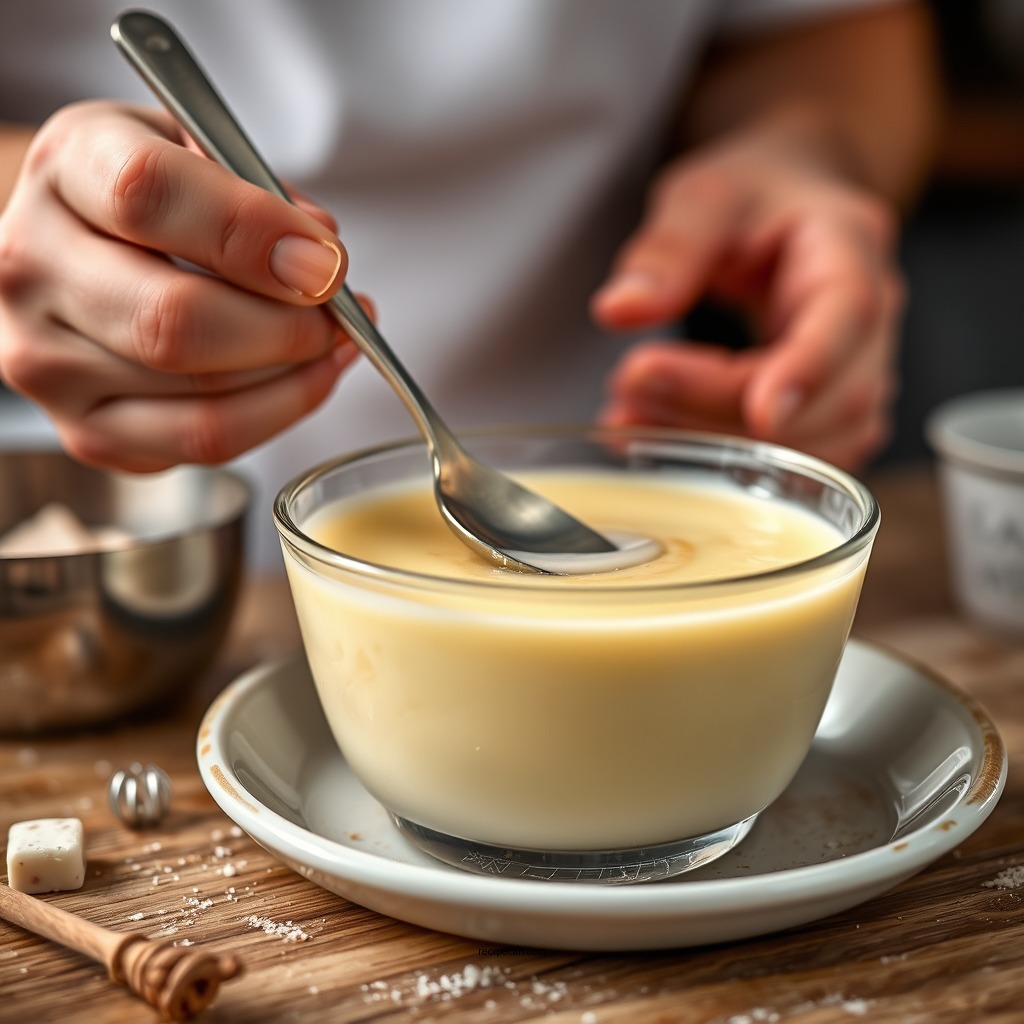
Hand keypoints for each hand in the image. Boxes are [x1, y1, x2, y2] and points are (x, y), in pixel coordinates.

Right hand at [0, 100, 357, 471]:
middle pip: (176, 323)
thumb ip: (258, 190)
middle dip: (287, 329)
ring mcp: (48, 364)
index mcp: (65, 168)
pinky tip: (304, 378)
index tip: (326, 262)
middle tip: (340, 317)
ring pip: (201, 401)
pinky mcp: (86, 432)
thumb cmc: (153, 197)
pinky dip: (276, 414)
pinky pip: (205, 444)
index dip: (254, 232)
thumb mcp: (196, 147)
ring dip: (296, 378)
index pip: (148, 195)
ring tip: (335, 344)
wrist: (78, 246)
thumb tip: (319, 257)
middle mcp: (32, 270)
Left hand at [590, 128, 903, 470]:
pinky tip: (652, 436)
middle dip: (721, 410)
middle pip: (829, 398)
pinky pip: (793, 466)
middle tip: (628, 388)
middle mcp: (870, 322)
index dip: (810, 369)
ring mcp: (858, 376)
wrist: (787, 207)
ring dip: (716, 449)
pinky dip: (723, 466)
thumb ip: (667, 248)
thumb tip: (618, 311)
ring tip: (626, 414)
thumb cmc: (753, 195)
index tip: (762, 413)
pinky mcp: (829, 416)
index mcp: (851, 249)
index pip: (848, 316)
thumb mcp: (704, 194)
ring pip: (815, 447)